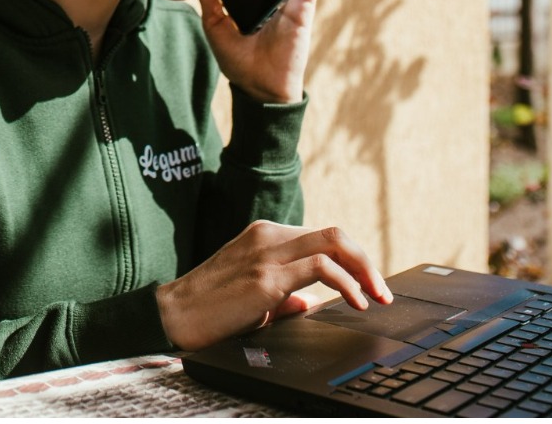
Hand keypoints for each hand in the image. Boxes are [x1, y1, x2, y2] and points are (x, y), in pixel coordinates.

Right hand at [156, 220, 393, 352]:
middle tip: (382, 289)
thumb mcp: (252, 295)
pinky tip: (355, 302)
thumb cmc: (208, 309)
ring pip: (334, 243)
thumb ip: (285, 295)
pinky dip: (347, 284)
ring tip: (376, 297)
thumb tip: (313, 303)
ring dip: (364, 271)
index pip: (322, 237)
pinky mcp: (266, 277)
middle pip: (335, 234)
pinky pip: (321, 269)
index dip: (352, 258)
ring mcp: (268, 254)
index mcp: (266, 236)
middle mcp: (269, 237)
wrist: (169, 316)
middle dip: (365, 260)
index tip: (368, 282)